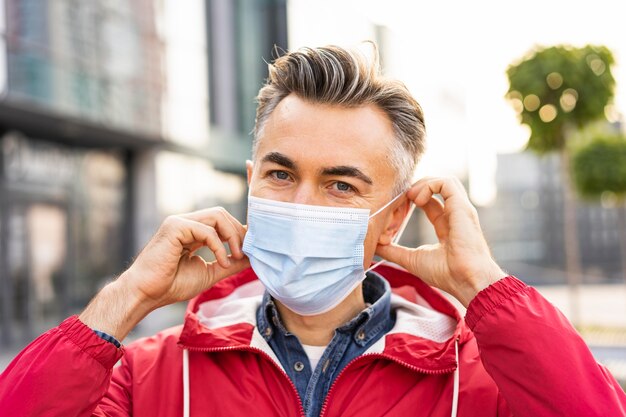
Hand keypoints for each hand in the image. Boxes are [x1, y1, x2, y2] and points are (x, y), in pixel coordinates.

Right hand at [80, 207, 249, 339]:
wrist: (146, 294)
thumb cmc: (171, 285)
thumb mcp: (209, 273)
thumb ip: (229, 263)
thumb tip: (251, 257)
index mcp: (192, 232)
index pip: (221, 221)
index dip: (239, 231)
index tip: (252, 247)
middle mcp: (186, 223)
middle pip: (222, 215)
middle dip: (239, 232)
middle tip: (245, 253)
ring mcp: (179, 222)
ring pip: (217, 216)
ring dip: (232, 235)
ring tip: (236, 256)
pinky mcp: (175, 226)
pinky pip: (206, 229)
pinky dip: (218, 246)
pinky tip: (220, 262)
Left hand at [376, 176, 507, 306]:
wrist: (466, 280)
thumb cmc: (446, 274)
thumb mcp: (411, 260)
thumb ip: (393, 251)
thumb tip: (374, 245)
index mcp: (446, 226)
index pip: (428, 203)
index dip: (411, 200)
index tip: (395, 208)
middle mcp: (455, 215)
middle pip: (436, 188)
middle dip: (415, 188)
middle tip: (400, 199)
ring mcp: (460, 209)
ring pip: (443, 181)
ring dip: (423, 183)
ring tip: (410, 196)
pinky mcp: (462, 206)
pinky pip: (447, 182)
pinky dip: (429, 185)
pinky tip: (418, 199)